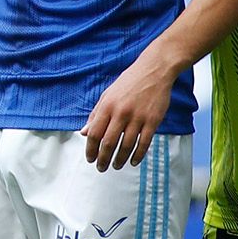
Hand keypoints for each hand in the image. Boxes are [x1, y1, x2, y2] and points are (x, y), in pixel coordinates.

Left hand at [81, 54, 173, 171]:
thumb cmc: (129, 82)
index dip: (90, 149)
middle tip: (101, 168)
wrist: (154, 70)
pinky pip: (144, 143)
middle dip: (103, 159)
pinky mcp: (153, 120)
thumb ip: (96, 114)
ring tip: (116, 166)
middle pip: (109, 143)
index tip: (90, 158)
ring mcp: (138, 117)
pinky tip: (133, 161)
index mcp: (107, 106)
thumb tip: (84, 132)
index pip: (95, 133)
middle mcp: (121, 113)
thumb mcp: (107, 95)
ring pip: (126, 145)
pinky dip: (138, 155)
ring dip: (120, 159)